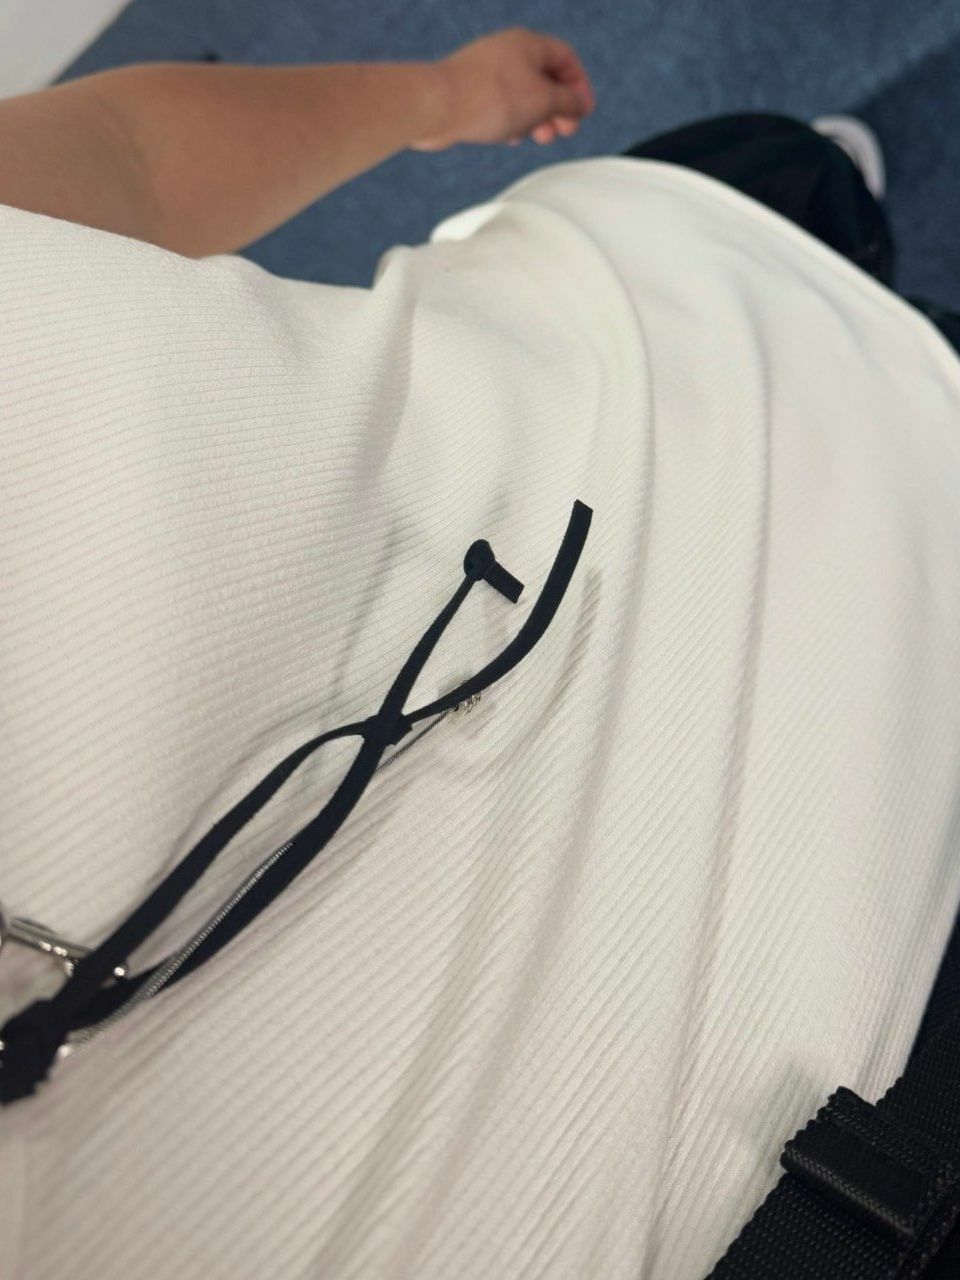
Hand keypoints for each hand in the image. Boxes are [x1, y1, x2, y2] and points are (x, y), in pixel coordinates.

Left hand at [412, 27, 594, 151]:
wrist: (438, 106)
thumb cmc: (488, 98)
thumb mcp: (544, 101)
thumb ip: (568, 103)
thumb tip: (579, 105)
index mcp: (529, 43)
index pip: (566, 60)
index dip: (579, 87)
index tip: (583, 112)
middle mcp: (508, 51)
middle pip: (544, 78)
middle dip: (558, 108)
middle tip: (563, 130)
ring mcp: (487, 70)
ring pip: (522, 95)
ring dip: (536, 118)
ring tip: (538, 136)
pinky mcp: (471, 90)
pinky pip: (501, 104)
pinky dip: (512, 120)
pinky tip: (510, 136)